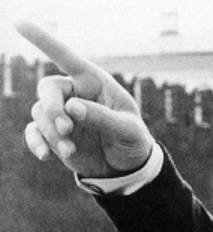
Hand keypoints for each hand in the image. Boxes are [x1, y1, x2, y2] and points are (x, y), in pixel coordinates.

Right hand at [17, 21, 153, 176]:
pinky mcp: (53, 133)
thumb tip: (71, 107)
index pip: (67, 57)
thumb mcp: (128, 130)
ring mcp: (61, 113)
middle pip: (48, 88)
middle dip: (52, 107)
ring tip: (70, 150)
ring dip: (52, 132)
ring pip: (40, 113)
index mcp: (94, 82)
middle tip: (66, 128)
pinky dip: (36, 142)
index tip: (20, 23)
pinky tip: (44, 155)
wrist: (126, 166)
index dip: (43, 39)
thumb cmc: (132, 140)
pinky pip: (34, 131)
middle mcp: (74, 93)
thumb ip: (103, 118)